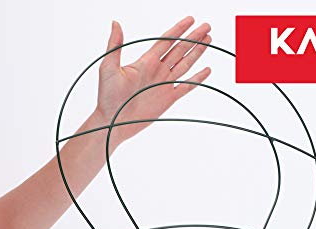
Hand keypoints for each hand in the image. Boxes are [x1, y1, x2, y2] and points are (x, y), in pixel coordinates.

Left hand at [95, 16, 211, 143]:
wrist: (114, 121)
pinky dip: (197, 79)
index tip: (190, 20)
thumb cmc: (108, 96)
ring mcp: (164, 85)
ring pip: (185, 64)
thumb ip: (115, 45)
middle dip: (193, 37)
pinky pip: (186, 87)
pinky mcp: (168, 99)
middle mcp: (157, 71)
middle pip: (179, 49)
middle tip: (206, 26)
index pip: (166, 41)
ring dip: (197, 52)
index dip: (178, 29)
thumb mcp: (109, 68)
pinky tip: (206, 69)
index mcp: (145, 62)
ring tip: (208, 40)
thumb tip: (116, 23)